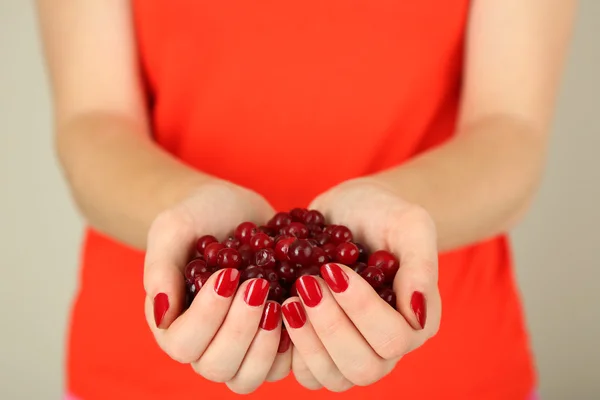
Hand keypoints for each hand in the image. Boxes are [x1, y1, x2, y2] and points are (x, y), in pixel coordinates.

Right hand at [143, 180, 290, 393]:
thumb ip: (160, 268)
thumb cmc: (197, 217)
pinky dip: (293, 343)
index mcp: (172, 323)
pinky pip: (281, 364)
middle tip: (258, 285)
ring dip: (266, 344)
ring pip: (249, 377)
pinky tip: (299, 306)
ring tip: (279, 301)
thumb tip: (162, 314)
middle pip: (218, 367)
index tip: (229, 274)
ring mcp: (238, 346)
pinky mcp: (268, 340)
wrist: (234, 209)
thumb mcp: (173, 229)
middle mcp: (203, 343)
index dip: (207, 317)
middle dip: (240, 330)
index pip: (183, 344)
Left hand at [283, 178, 440, 390]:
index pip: (394, 339)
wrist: (349, 210)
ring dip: (307, 342)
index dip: (361, 310)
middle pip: (363, 368)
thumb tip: (416, 314)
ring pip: (332, 377)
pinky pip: (304, 370)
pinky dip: (287, 347)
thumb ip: (421, 265)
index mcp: (416, 323)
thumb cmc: (384, 214)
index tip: (334, 270)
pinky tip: (278, 309)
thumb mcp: (410, 225)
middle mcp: (387, 347)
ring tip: (290, 300)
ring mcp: (352, 351)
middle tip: (306, 285)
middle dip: (330, 328)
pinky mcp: (321, 347)